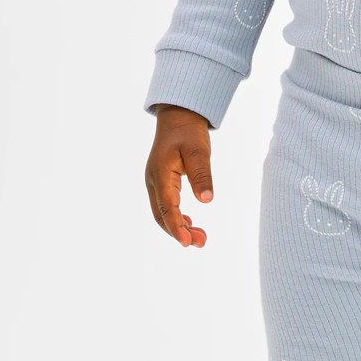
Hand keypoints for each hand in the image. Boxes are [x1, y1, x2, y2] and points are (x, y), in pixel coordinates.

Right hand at [145, 105, 214, 246]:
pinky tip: (190, 223)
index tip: (188, 242)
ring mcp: (155, 183)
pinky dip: (176, 218)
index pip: (167, 207)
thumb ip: (202, 175)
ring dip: (178, 227)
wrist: (178, 117)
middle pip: (161, 215)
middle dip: (179, 232)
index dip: (177, 227)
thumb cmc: (188, 132)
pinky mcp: (161, 183)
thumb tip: (207, 200)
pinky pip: (165, 206)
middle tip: (201, 242)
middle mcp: (153, 181)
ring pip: (162, 213)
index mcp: (160, 174)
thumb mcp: (199, 151)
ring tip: (200, 237)